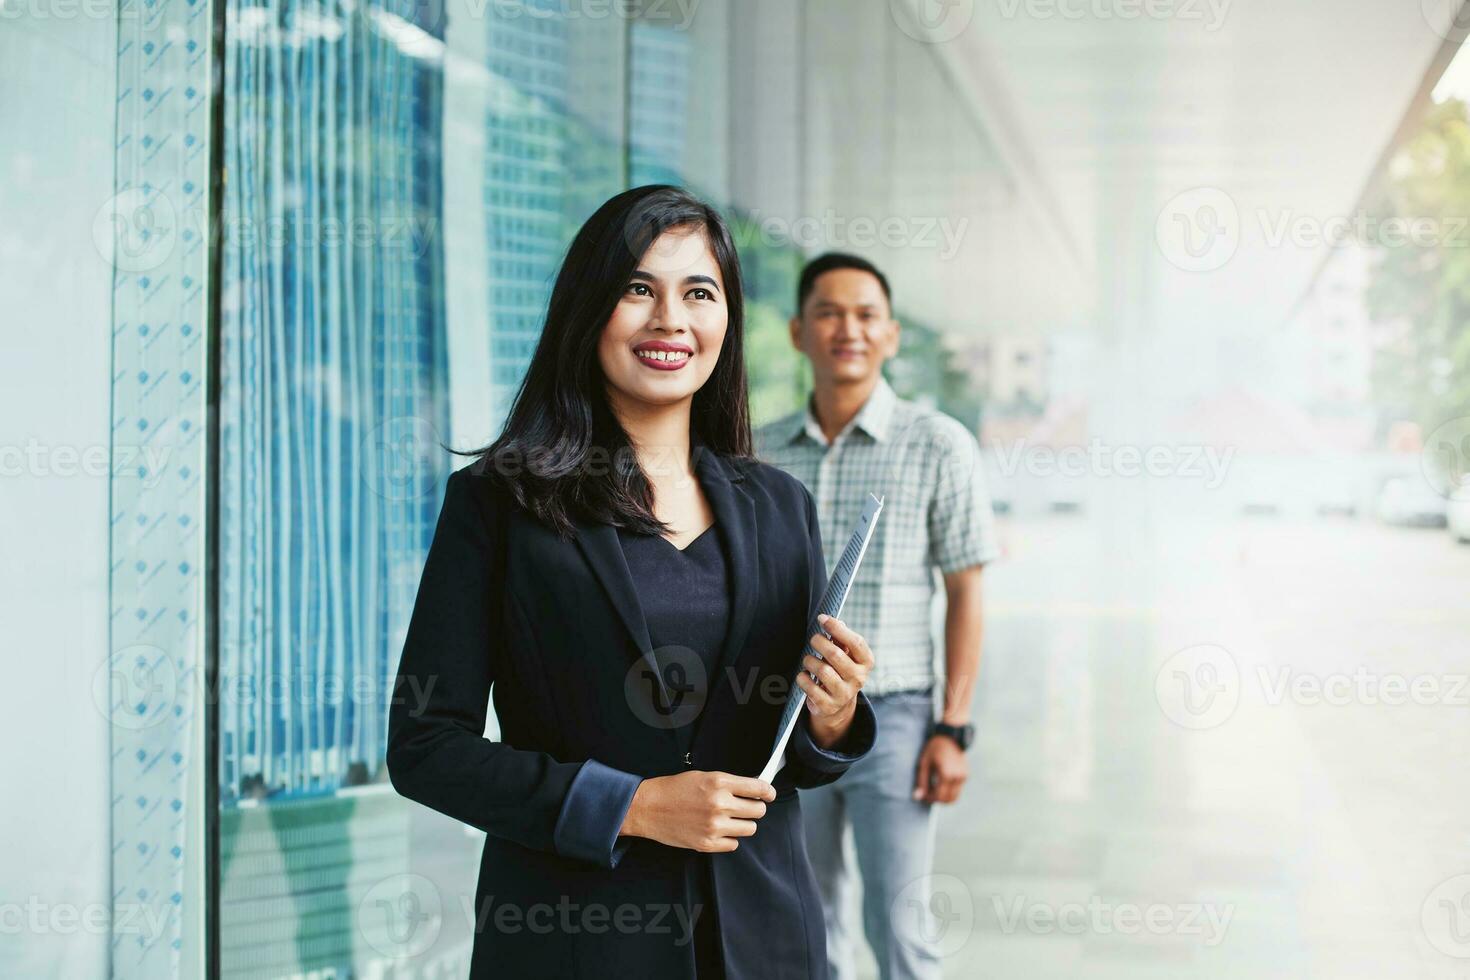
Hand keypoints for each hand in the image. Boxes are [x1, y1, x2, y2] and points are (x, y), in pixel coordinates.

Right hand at [620, 770, 775, 852]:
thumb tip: (753, 789)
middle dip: (755, 808)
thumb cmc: (674, 789)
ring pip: (749, 829)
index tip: (769, 795)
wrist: (648, 808)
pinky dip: (728, 838)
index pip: (758, 788)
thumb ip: (728, 783)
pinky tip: (717, 830)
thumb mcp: (703, 776)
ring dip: (742, 824)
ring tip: (728, 819)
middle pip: (758, 811)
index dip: (768, 792)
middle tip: (745, 807)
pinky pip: (734, 844)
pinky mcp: (707, 844)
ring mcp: (714, 826)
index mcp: (719, 782)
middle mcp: (720, 804)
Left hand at [798, 613, 873, 748]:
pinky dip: (802, 678)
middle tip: (813, 639)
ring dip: (809, 661)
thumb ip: (841, 639)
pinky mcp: (829, 706)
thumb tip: (835, 621)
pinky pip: (810, 687)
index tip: (822, 618)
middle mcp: (859, 679)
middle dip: (819, 642)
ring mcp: (844, 694)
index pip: (856, 642)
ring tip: (808, 660)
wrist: (838, 706)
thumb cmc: (840, 671)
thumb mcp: (846, 655)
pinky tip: (804, 675)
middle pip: (836, 654)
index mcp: (866, 662)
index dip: (837, 628)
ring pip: (822, 670)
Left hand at [913, 734, 967, 803]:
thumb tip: (917, 797)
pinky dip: (949, 791)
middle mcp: (958, 777)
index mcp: (947, 774)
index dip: (929, 799)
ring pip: (955, 797)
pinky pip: (957, 790)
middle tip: (928, 794)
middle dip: (937, 800)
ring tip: (934, 789)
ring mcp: (964, 776)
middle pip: (948, 800)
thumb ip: (921, 781)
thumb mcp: (924, 763)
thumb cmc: (934, 748)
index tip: (922, 795)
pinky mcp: (966, 775)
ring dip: (944, 797)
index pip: (939, 796)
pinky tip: (940, 783)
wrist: (950, 736)